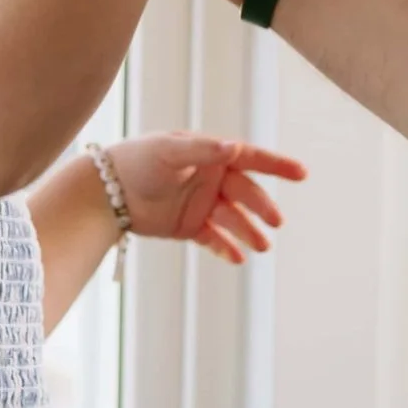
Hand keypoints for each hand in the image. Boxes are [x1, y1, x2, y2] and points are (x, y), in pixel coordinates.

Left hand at [106, 133, 306, 263]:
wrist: (106, 191)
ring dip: (249, 232)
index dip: (277, 165)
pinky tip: (238, 259)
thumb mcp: (169, 152)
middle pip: (245, 193)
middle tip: (275, 222)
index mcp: (211, 154)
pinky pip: (214, 238)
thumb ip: (203, 151)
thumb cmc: (137, 160)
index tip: (302, 173)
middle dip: (262, 206)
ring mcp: (202, 203)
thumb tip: (235, 148)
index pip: (251, 158)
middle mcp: (211, 178)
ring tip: (262, 247)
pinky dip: (226, 247)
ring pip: (234, 218)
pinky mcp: (190, 226)